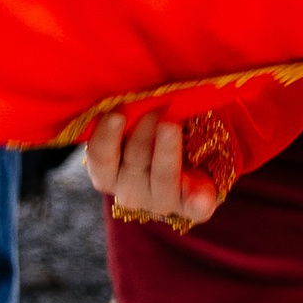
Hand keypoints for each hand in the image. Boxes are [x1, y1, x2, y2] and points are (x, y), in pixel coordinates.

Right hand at [83, 109, 219, 227]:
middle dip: (143, 132)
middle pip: (134, 160)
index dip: (106, 137)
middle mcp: (130, 191)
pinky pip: (195, 205)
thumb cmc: (153, 136)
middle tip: (153, 108)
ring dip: (166, 150)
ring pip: (163, 177)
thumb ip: (129, 113)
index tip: (115, 115)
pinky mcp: (193, 206)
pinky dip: (198, 200)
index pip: (100, 157)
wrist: (190, 165)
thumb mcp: (135, 124)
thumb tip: (126, 96)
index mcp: (108, 173)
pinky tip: (202, 199)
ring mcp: (162, 200)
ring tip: (171, 123)